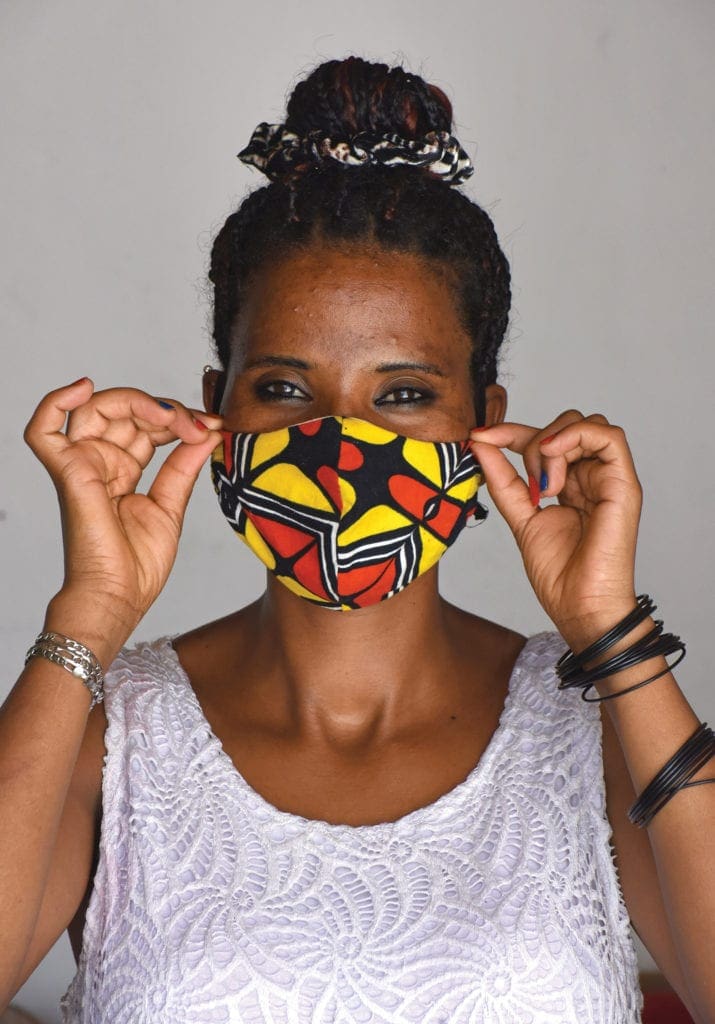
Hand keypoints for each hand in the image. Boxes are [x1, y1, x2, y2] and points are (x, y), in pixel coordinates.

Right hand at [24, 378, 222, 648]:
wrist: (120, 597)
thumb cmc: (138, 566)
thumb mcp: (171, 505)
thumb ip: (185, 465)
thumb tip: (208, 432)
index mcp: (123, 470)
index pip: (146, 425)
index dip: (179, 418)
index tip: (213, 425)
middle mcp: (100, 463)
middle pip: (125, 410)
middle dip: (166, 409)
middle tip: (198, 424)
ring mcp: (82, 465)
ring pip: (97, 408)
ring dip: (138, 401)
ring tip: (170, 418)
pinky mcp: (68, 472)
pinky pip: (43, 429)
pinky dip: (57, 401)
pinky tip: (85, 388)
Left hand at [469, 410, 642, 645]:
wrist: (580, 607)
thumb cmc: (559, 575)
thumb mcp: (520, 516)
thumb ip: (502, 479)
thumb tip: (481, 443)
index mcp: (571, 484)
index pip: (543, 440)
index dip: (511, 432)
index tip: (480, 436)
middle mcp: (592, 477)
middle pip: (564, 425)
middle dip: (533, 442)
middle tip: (528, 486)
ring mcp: (609, 479)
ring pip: (586, 424)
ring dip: (553, 445)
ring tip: (546, 487)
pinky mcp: (624, 484)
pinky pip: (609, 436)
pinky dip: (576, 435)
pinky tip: (554, 458)